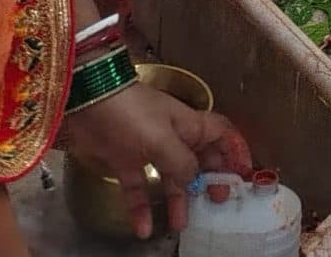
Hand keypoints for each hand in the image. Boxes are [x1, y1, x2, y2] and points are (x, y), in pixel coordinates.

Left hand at [63, 84, 252, 238]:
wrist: (87, 101)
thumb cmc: (131, 113)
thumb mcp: (162, 138)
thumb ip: (182, 163)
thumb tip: (194, 181)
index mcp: (189, 124)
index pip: (222, 134)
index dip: (235, 150)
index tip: (244, 173)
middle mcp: (172, 137)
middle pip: (199, 160)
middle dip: (210, 179)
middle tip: (217, 201)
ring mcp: (148, 150)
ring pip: (170, 178)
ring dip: (177, 200)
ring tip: (181, 224)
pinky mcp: (124, 162)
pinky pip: (138, 189)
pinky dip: (141, 208)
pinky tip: (143, 229)